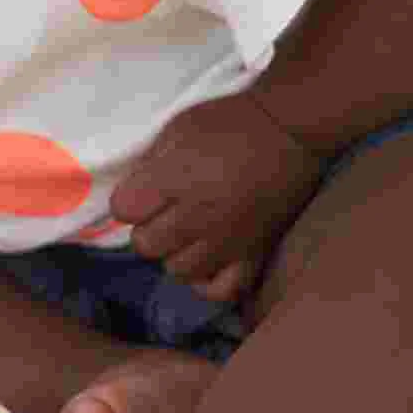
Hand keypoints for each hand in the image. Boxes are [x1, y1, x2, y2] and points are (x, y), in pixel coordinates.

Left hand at [109, 93, 328, 303]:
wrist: (289, 130)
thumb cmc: (229, 123)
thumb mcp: (176, 130)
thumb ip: (148, 165)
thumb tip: (132, 193)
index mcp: (174, 181)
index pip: (124, 210)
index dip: (128, 200)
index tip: (142, 191)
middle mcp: (197, 216)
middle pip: (147, 245)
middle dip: (147, 227)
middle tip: (165, 211)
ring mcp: (227, 240)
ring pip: (178, 270)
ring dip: (175, 253)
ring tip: (188, 232)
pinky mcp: (255, 253)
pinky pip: (222, 289)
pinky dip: (208, 280)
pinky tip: (207, 260)